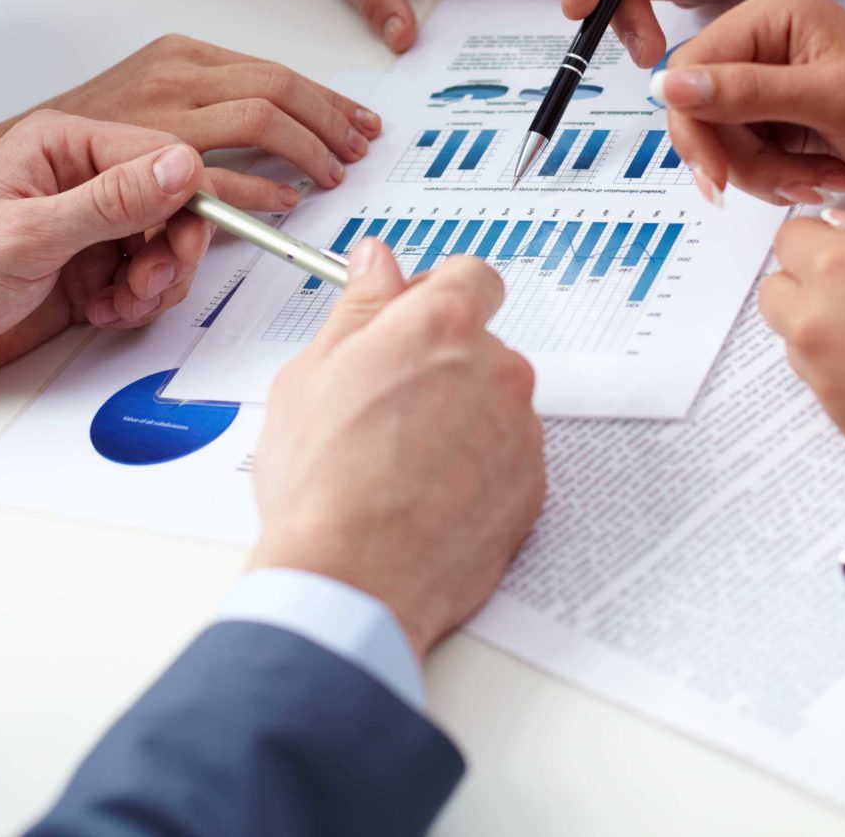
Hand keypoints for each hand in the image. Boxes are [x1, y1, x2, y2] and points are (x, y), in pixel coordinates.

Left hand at [0, 111, 263, 422]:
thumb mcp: (27, 235)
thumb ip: (112, 202)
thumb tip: (179, 166)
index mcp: (62, 147)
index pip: (158, 156)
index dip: (192, 198)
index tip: (199, 237)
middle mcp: (80, 182)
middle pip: (173, 204)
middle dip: (173, 250)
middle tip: (152, 283)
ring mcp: (86, 230)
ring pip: (165, 247)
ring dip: (156, 282)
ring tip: (121, 302)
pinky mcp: (87, 273)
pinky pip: (144, 282)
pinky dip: (137, 303)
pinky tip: (105, 313)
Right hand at [44, 35, 381, 190]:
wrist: (23, 164)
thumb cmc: (91, 137)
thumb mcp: (151, 96)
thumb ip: (208, 101)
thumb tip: (283, 120)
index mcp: (180, 56)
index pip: (275, 71)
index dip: (327, 100)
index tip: (359, 122)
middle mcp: (173, 76)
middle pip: (278, 88)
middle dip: (331, 120)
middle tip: (359, 149)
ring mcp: (158, 114)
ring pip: (260, 120)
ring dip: (307, 150)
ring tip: (332, 175)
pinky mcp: (141, 159)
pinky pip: (217, 173)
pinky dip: (259, 190)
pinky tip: (286, 201)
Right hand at [248, 241, 544, 658]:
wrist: (352, 581)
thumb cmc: (321, 482)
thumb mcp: (312, 373)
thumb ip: (358, 308)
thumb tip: (376, 263)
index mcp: (442, 326)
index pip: (472, 277)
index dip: (437, 296)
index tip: (411, 319)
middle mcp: (497, 369)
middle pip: (481, 347)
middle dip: (442, 366)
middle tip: (384, 407)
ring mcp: (521, 431)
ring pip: (494, 406)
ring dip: (461, 421)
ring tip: (399, 466)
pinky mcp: (532, 489)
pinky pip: (507, 462)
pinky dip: (476, 472)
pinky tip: (425, 499)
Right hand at [653, 0, 844, 208]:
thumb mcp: (827, 100)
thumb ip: (745, 92)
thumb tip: (670, 85)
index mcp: (774, 13)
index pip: (692, 68)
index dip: (695, 126)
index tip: (718, 176)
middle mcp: (767, 42)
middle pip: (703, 110)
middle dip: (740, 158)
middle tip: (783, 185)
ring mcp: (773, 82)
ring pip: (724, 141)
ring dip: (765, 174)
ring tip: (818, 179)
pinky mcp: (783, 118)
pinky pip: (750, 157)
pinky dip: (779, 178)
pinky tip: (822, 178)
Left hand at [761, 213, 844, 476]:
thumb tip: (843, 231)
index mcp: (839, 266)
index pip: (788, 241)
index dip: (818, 242)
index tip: (842, 251)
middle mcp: (816, 321)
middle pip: (776, 294)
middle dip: (807, 286)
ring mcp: (824, 376)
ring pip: (796, 342)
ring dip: (824, 332)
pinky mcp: (841, 419)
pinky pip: (824, 385)